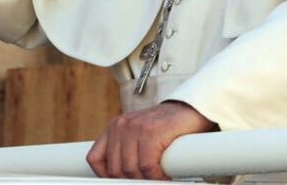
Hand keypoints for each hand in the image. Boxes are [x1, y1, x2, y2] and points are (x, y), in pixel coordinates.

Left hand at [86, 101, 215, 179]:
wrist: (190, 110)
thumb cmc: (167, 127)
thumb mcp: (138, 135)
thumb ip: (126, 150)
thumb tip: (121, 176)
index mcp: (114, 127)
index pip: (95, 158)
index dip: (105, 175)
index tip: (119, 181)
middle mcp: (121, 126)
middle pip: (114, 169)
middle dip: (130, 180)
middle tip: (145, 180)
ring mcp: (135, 128)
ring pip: (130, 170)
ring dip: (144, 180)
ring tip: (156, 178)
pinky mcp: (150, 132)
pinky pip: (146, 166)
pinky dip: (156, 177)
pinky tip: (164, 176)